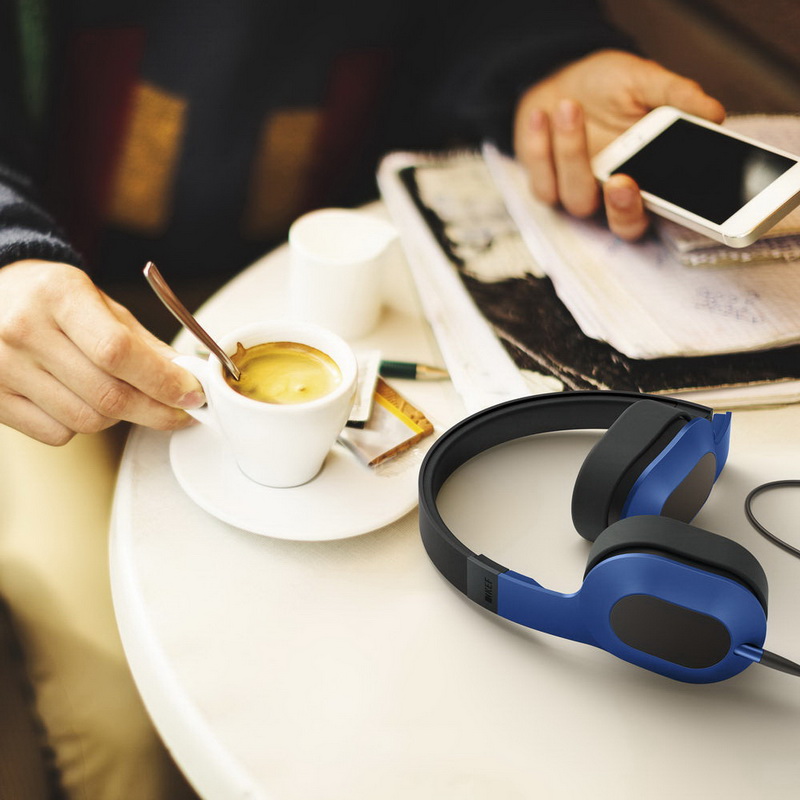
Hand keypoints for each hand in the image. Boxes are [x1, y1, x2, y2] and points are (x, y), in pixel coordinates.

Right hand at [0, 260, 203, 444]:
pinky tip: (80, 400)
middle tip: (179, 411)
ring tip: (121, 395)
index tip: (193, 395)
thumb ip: (144, 343)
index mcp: (59, 296)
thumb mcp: (100, 303)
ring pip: (87, 421)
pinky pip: (58, 434)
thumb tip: (187, 379)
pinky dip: (81, 426)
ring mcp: (3, 367)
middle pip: (108, 395)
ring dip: (119, 418)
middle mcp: (25, 330)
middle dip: (156, 411)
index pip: (119, 352)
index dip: (163, 381)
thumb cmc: (51, 300)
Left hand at [514, 49, 725, 239]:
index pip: (668, 209)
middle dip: (623, 207)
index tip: (672, 192)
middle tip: (621, 179)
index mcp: (650, 174)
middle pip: (625, 225)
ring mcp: (580, 193)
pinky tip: (542, 115)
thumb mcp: (644, 80)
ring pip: (578, 199)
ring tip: (569, 106)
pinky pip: (542, 184)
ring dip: (571, 152)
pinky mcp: (546, 187)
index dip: (676, 213)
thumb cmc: (608, 86)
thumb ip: (677, 96)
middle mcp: (616, 193)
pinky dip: (538, 148)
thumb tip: (714, 113)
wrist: (561, 78)